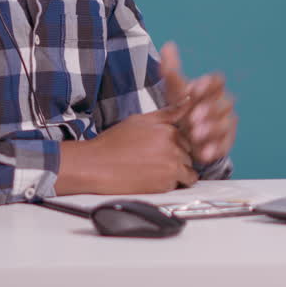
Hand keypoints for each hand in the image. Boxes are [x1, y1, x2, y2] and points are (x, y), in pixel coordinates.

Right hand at [55, 102, 197, 194]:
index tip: (161, 149)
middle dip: (178, 159)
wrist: (96, 165)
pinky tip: (152, 178)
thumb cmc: (114, 143)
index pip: (187, 138)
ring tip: (155, 171)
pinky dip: (169, 184)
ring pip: (188, 172)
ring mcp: (171, 166)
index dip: (175, 145)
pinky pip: (179, 185)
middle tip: (155, 161)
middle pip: (189, 155)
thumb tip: (188, 101)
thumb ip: (167, 113)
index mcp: (168, 130)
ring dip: (177, 173)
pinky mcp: (165, 184)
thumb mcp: (140, 120)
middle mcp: (173, 147)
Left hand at [159, 41, 236, 165]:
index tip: (194, 89)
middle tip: (193, 118)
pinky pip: (223, 146)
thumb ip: (171, 70)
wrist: (185, 133)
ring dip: (211, 130)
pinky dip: (214, 149)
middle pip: (222, 104)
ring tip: (195, 135)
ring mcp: (225, 125)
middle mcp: (222, 105)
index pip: (216, 82)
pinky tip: (203, 153)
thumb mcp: (174, 90)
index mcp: (212, 89)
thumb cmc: (182, 106)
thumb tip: (168, 45)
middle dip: (209, 110)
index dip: (207, 84)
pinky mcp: (224, 144)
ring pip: (224, 125)